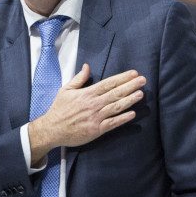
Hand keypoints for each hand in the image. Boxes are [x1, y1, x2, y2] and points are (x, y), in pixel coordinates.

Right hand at [28, 64, 145, 162]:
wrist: (52, 129)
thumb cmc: (59, 109)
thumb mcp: (66, 90)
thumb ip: (79, 79)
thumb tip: (87, 66)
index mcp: (87, 93)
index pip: (108, 83)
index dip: (122, 78)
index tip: (134, 74)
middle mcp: (94, 104)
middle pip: (115, 93)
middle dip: (130, 86)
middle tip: (143, 80)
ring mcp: (96, 117)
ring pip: (116, 107)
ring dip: (130, 100)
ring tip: (141, 94)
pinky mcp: (96, 130)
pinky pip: (112, 123)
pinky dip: (123, 118)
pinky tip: (132, 114)